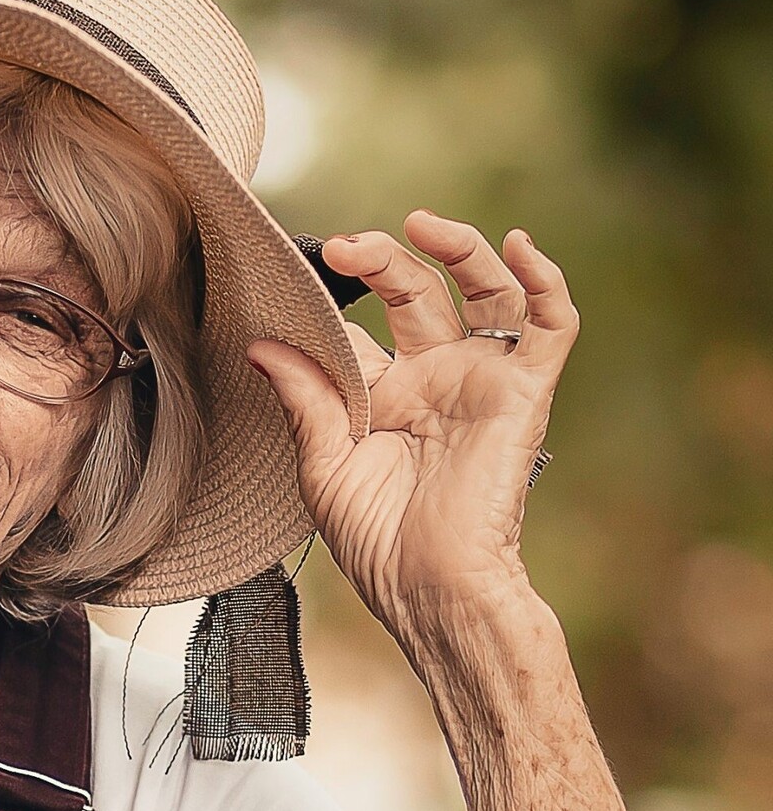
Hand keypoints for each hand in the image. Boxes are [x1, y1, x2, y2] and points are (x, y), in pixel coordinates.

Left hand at [247, 212, 578, 645]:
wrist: (428, 586)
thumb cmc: (373, 538)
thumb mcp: (321, 461)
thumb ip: (302, 396)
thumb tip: (260, 344)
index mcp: (380, 391)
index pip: (357, 321)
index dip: (331, 294)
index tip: (287, 274)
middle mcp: (432, 376)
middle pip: (416, 291)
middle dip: (383, 259)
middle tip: (346, 245)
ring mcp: (478, 379)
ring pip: (484, 291)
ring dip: (461, 248)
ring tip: (422, 223)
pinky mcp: (522, 392)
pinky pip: (550, 326)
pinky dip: (546, 281)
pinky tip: (522, 246)